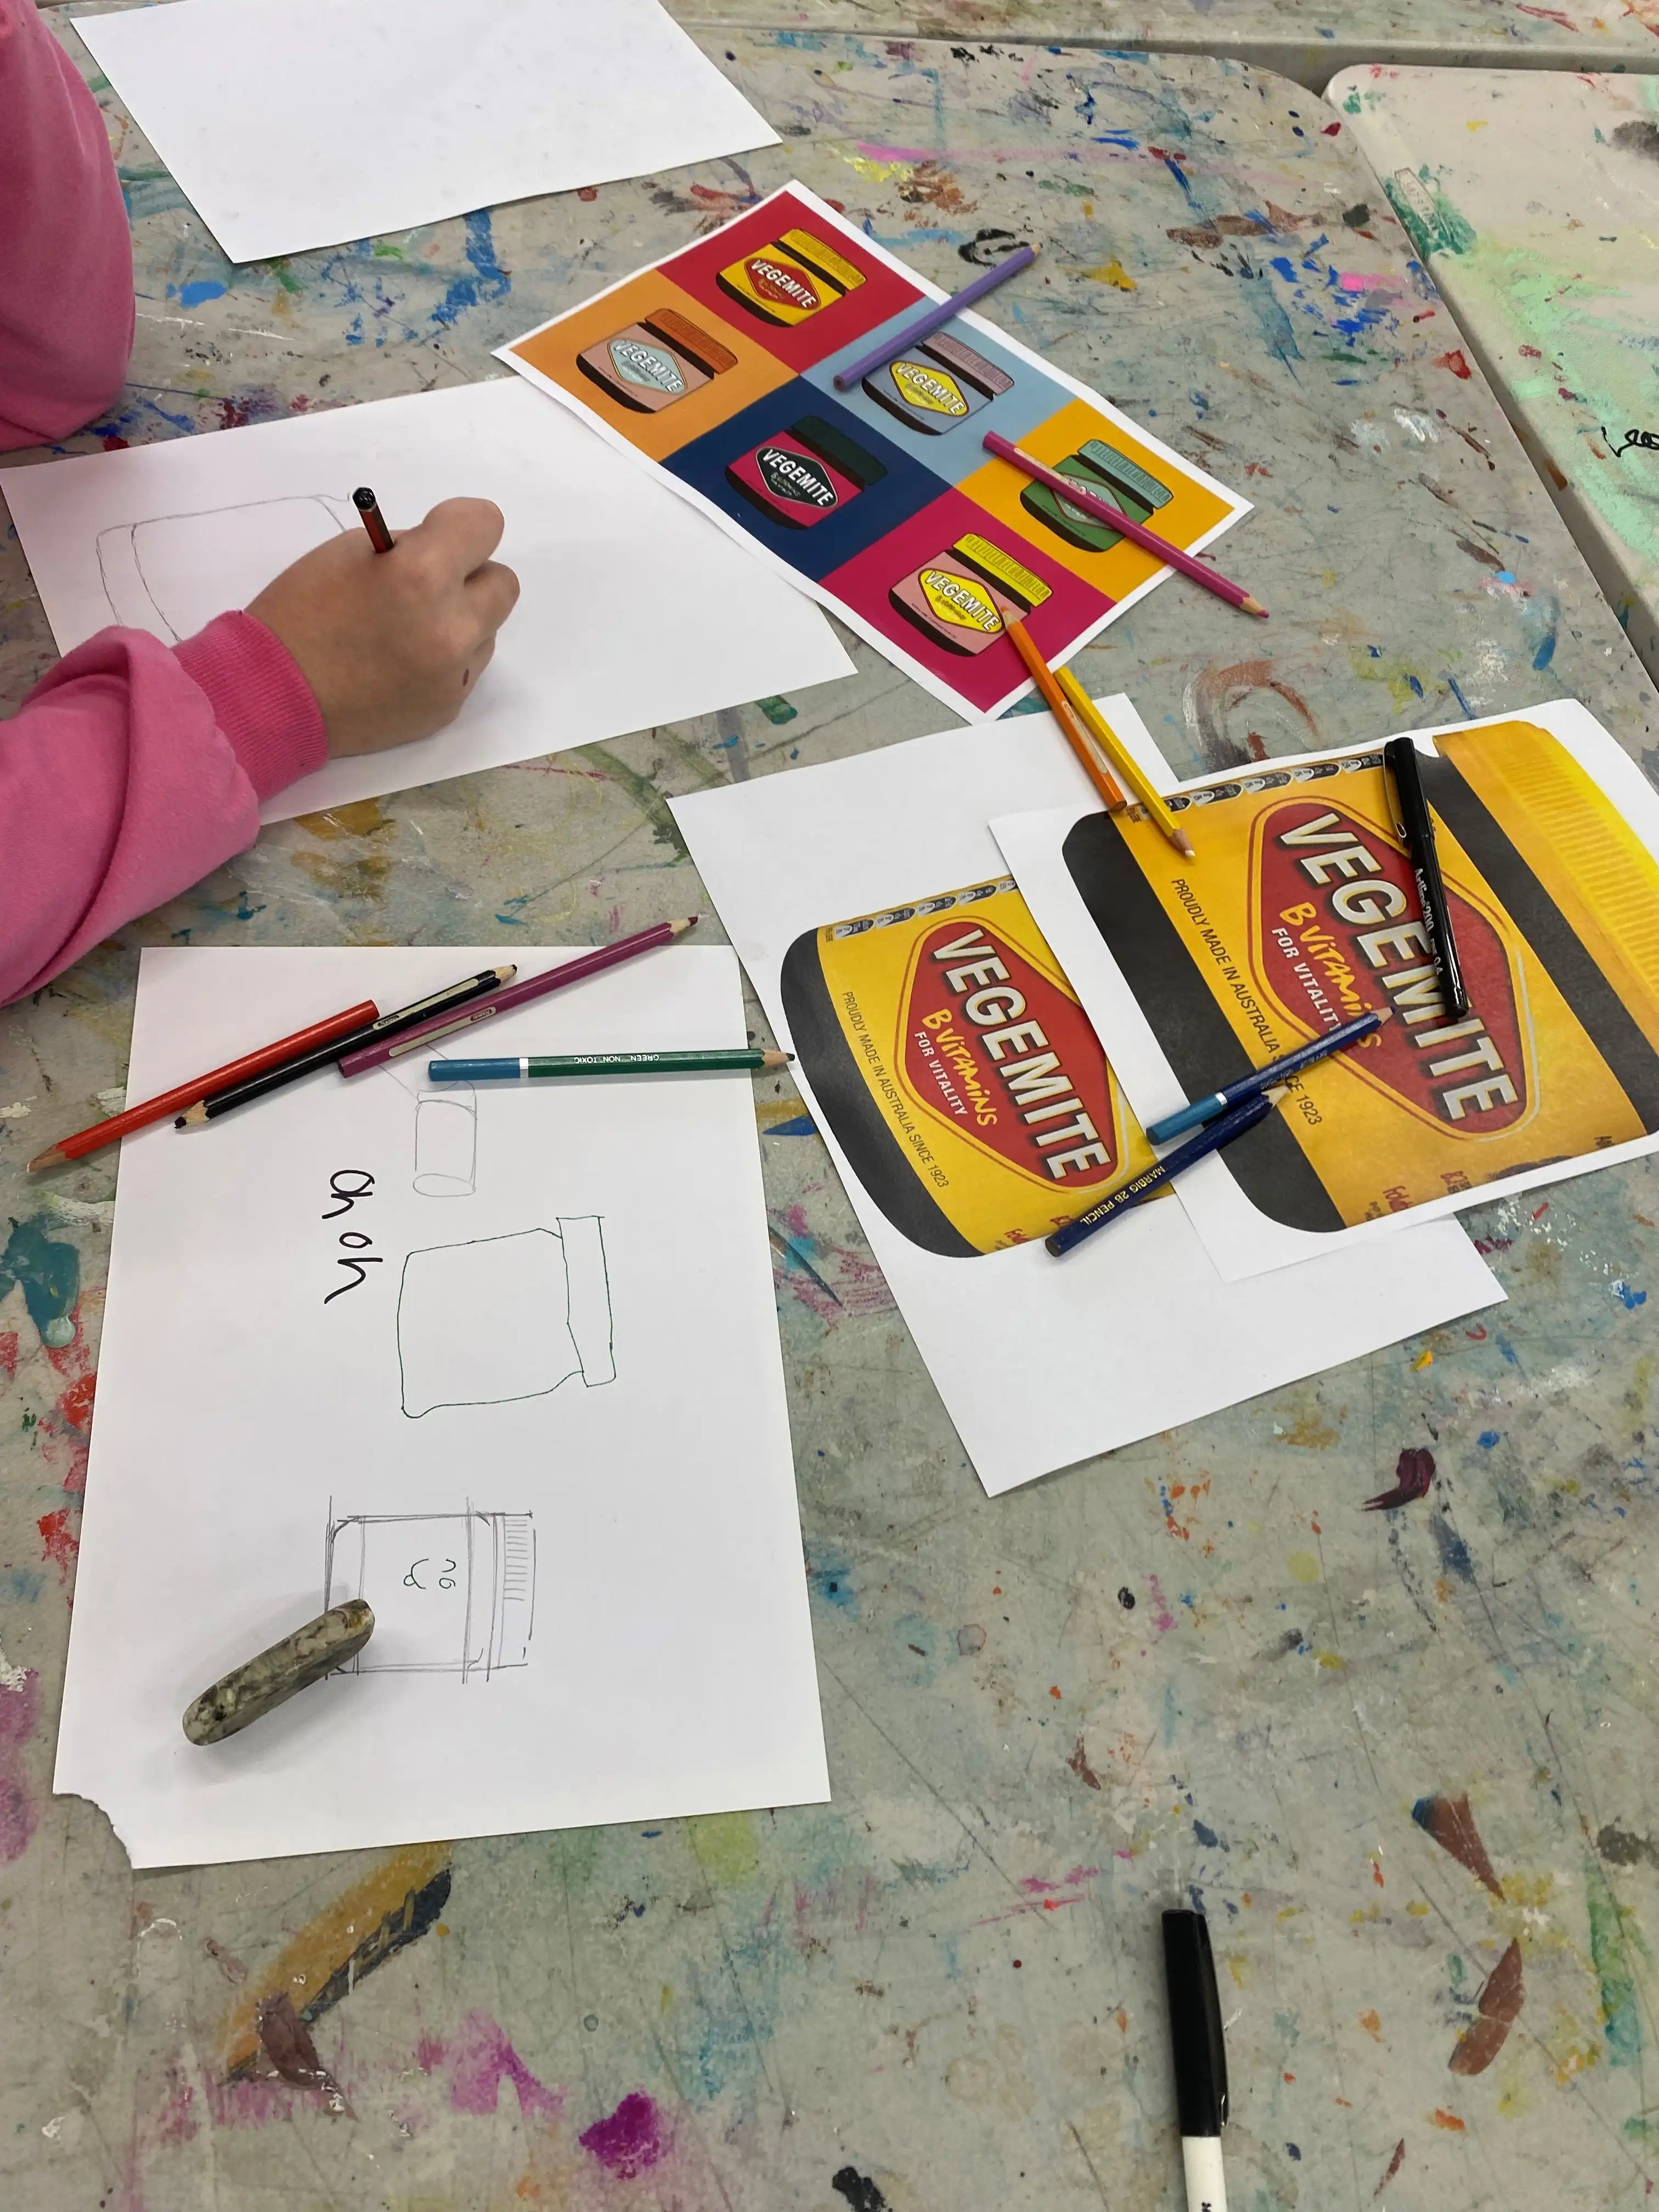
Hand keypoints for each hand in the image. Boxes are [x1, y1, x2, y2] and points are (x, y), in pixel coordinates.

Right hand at [248, 497, 520, 757]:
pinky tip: (400, 664)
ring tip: (406, 631)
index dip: (461, 526)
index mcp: (423, 574)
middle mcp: (452, 627)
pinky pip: (467, 669)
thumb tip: (446, 556)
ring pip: (488, 630)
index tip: (438, 537)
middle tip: (426, 586)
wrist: (276, 695)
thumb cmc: (301, 613)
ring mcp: (454, 674)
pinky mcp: (449, 707)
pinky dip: (444, 660)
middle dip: (470, 577)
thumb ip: (410, 548)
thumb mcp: (350, 553)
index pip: (486, 524)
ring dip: (460, 621)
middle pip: (503, 582)